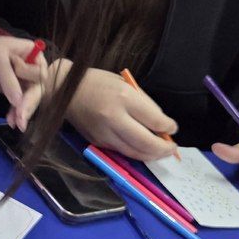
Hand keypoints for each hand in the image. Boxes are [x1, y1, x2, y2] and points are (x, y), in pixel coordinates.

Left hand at [0, 36, 46, 129]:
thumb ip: (8, 79)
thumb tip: (18, 102)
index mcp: (33, 54)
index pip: (40, 75)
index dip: (32, 85)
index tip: (19, 89)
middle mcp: (31, 68)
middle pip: (36, 89)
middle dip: (29, 104)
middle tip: (22, 120)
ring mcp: (21, 79)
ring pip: (28, 99)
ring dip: (22, 112)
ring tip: (17, 125)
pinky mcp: (10, 89)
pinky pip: (16, 103)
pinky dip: (14, 112)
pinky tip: (11, 121)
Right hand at [52, 64, 176, 160]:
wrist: (64, 91)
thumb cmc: (98, 83)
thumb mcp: (125, 85)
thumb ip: (145, 104)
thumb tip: (162, 125)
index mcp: (124, 98)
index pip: (155, 120)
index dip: (169, 127)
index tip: (173, 127)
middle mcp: (114, 118)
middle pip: (146, 143)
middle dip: (164, 149)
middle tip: (172, 148)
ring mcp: (104, 133)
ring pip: (135, 153)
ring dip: (152, 155)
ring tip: (161, 152)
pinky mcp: (97, 142)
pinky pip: (122, 151)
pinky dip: (136, 152)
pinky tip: (143, 149)